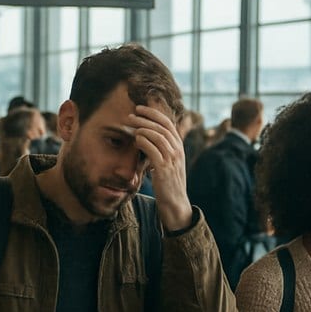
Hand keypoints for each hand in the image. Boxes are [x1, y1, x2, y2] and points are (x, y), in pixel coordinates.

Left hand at [129, 104, 192, 230]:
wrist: (175, 203)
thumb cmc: (168, 183)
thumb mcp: (167, 163)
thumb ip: (160, 149)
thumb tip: (144, 137)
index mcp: (179, 146)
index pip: (167, 123)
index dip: (153, 113)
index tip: (139, 108)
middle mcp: (178, 150)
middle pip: (162, 126)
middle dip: (145, 118)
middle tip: (131, 115)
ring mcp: (172, 159)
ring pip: (158, 136)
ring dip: (142, 128)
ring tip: (131, 125)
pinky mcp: (165, 169)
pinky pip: (154, 150)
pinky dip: (144, 141)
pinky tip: (136, 139)